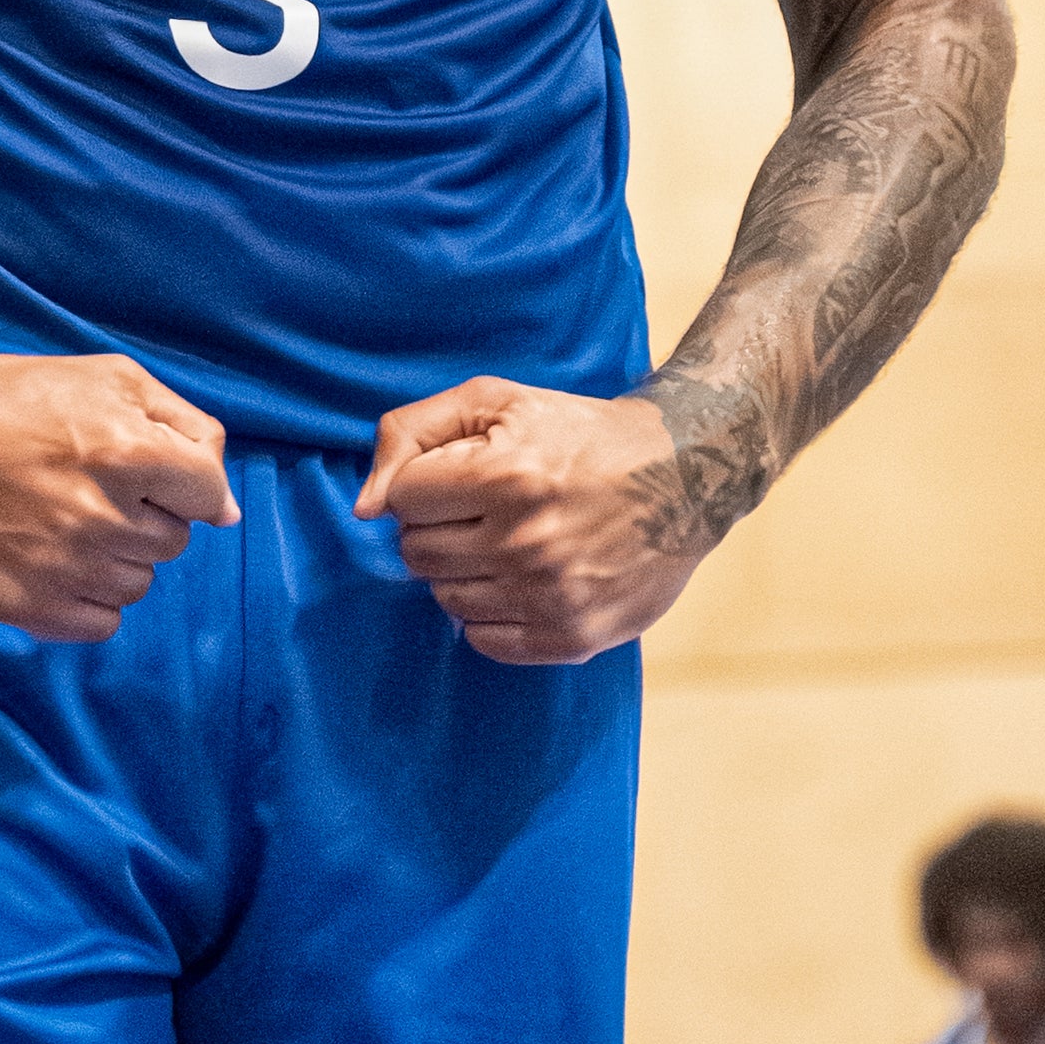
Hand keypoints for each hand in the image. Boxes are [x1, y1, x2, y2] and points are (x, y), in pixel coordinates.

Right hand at [0, 345, 236, 643]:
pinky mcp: (23, 605)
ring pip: (137, 584)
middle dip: (145, 513)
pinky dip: (89, 598)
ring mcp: (60, 566)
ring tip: (65, 517)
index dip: (187, 482)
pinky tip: (56, 559)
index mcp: (125, 450)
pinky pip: (100, 623)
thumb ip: (187, 430)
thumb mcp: (112, 379)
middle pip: (172, 542)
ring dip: (116, 555)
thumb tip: (227, 509)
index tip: (153, 473)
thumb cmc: (16, 394)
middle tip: (90, 484)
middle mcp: (98, 515)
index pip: (208, 494)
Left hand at [356, 376, 713, 663]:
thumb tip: (363, 507)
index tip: (461, 476)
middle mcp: (527, 542)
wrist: (681, 475)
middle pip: (417, 553)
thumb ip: (412, 433)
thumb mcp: (495, 401)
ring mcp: (551, 596)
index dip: (425, 483)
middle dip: (438, 527)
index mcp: (506, 476)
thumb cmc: (575, 433)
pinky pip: (485, 642)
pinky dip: (491, 613)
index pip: (403, 499)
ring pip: (446, 599)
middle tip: (482, 509)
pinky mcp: (574, 638)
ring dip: (463, 570)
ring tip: (506, 541)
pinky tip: (522, 579)